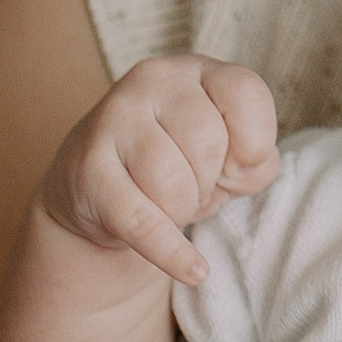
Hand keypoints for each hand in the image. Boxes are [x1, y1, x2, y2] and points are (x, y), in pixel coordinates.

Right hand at [28, 54, 277, 283]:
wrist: (95, 188)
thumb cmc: (179, 165)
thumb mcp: (228, 154)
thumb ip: (255, 158)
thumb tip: (243, 169)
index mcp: (196, 70)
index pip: (245, 92)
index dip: (254, 140)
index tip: (237, 163)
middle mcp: (152, 80)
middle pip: (207, 143)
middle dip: (210, 183)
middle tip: (194, 188)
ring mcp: (113, 120)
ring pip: (173, 183)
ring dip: (183, 210)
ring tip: (170, 203)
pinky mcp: (87, 171)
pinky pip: (142, 221)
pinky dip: (172, 253)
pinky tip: (195, 270)